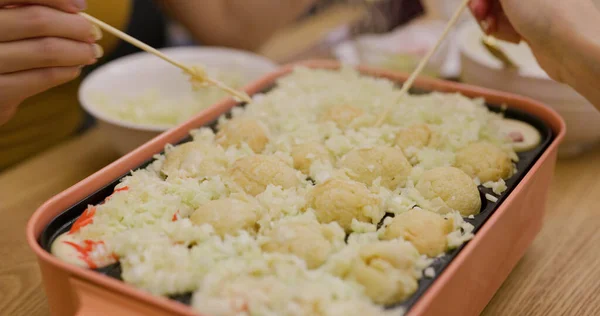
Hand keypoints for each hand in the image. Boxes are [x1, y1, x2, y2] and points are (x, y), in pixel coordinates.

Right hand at [0, 0, 101, 125]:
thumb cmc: (1, 49)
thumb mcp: (9, 24)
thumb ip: (31, 12)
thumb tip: (77, 8)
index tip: (81, 7)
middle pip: (38, 21)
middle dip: (75, 27)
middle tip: (94, 34)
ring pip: (46, 50)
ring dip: (78, 51)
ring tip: (91, 52)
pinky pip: (43, 77)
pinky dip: (67, 71)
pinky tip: (74, 68)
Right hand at [468, 0, 574, 81]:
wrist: (574, 51)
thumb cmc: (546, 15)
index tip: (475, 6)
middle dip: (484, 7)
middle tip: (481, 19)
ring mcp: (535, 7)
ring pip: (500, 11)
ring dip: (492, 22)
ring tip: (495, 31)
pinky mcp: (534, 26)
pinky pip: (510, 25)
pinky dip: (504, 31)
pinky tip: (512, 39)